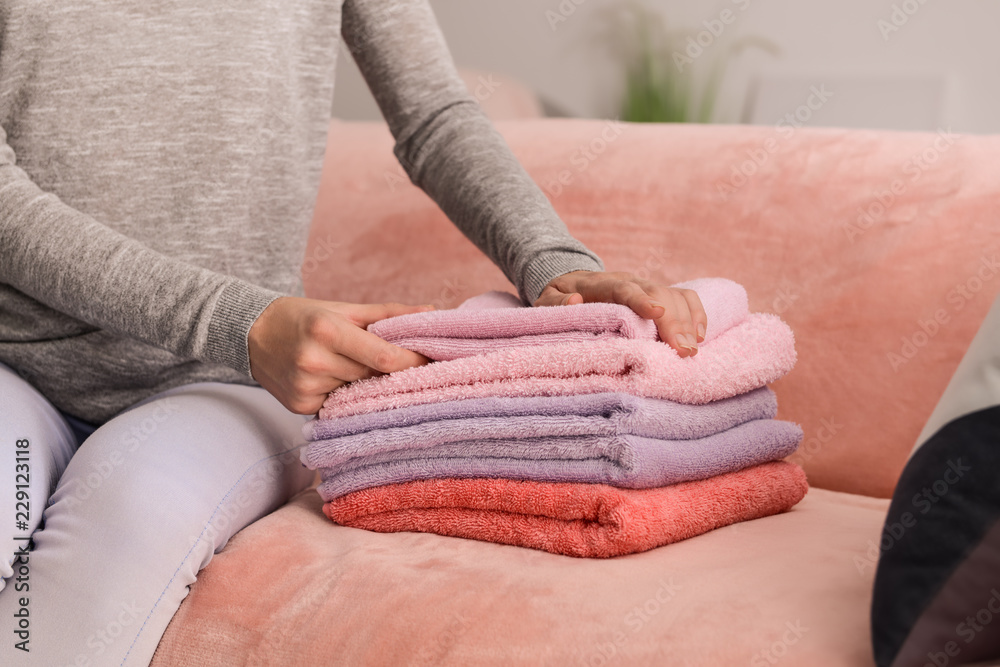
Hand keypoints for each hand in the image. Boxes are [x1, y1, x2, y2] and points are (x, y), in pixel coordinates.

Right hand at [248, 297, 433, 413]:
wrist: (251, 333)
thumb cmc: (304, 317)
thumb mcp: (343, 309)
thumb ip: (388, 314)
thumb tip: (431, 311)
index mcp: (327, 331)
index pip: (383, 357)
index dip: (413, 361)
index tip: (433, 361)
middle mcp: (314, 361)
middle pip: (372, 376)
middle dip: (392, 372)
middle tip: (410, 367)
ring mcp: (305, 387)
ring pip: (357, 392)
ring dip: (367, 384)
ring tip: (361, 369)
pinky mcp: (299, 405)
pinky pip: (338, 405)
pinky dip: (345, 395)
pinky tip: (337, 381)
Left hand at [534, 271, 706, 357]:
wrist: (575, 280)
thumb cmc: (561, 296)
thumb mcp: (548, 299)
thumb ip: (557, 302)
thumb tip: (575, 302)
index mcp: (604, 283)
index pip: (625, 288)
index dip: (641, 300)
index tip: (657, 313)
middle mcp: (632, 281)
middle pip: (659, 294)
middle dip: (674, 322)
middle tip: (684, 351)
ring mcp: (649, 288)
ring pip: (676, 297)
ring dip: (688, 322)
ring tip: (693, 350)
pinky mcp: (660, 296)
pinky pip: (685, 298)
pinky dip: (697, 314)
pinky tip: (701, 336)